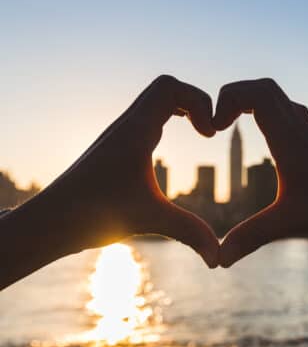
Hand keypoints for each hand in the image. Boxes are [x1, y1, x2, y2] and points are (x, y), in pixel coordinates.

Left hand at [2, 75, 219, 279]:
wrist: (50, 221)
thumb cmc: (93, 215)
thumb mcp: (151, 220)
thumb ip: (191, 233)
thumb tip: (220, 259)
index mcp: (136, 131)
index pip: (170, 87)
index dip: (200, 102)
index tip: (210, 134)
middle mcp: (127, 126)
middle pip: (166, 88)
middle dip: (196, 102)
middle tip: (209, 130)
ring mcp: (120, 135)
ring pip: (155, 101)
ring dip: (182, 109)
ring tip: (201, 133)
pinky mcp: (116, 147)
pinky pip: (147, 117)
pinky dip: (168, 120)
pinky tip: (173, 148)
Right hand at [214, 79, 307, 265]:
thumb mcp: (292, 224)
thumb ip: (251, 238)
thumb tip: (218, 261)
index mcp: (291, 141)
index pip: (257, 94)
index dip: (227, 99)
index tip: (213, 128)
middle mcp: (302, 132)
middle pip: (266, 88)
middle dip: (234, 96)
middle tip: (217, 123)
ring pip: (282, 101)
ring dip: (254, 104)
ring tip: (234, 125)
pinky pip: (293, 116)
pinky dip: (272, 116)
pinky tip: (268, 143)